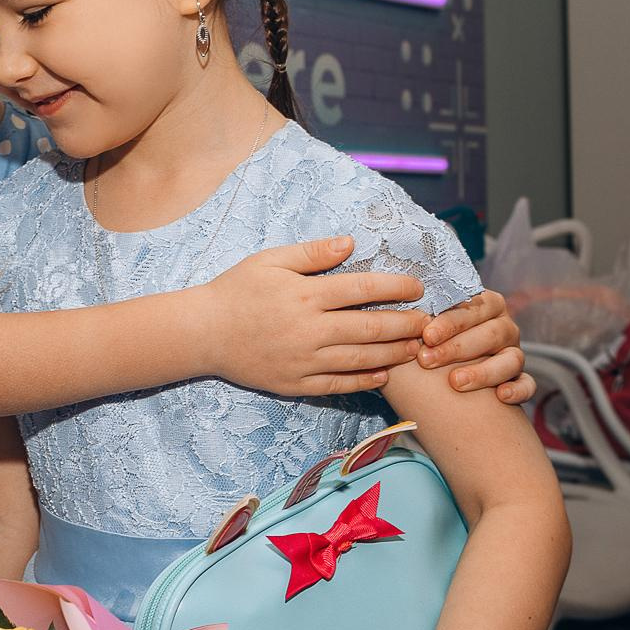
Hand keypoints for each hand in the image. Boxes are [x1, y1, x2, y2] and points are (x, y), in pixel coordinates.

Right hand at [203, 239, 431, 396]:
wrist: (201, 333)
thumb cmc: (235, 291)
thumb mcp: (269, 260)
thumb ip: (312, 252)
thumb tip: (351, 243)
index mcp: (305, 295)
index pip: (363, 288)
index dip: (397, 287)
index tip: (417, 287)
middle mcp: (309, 329)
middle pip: (371, 327)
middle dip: (406, 324)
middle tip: (428, 321)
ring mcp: (303, 360)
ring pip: (361, 358)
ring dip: (394, 353)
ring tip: (416, 348)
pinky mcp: (294, 383)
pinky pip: (338, 385)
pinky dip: (364, 381)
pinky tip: (383, 375)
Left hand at [417, 291, 533, 403]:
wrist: (435, 380)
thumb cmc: (426, 343)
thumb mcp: (422, 328)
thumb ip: (419, 318)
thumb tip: (401, 313)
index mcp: (484, 305)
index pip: (474, 307)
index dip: (451, 321)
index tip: (426, 336)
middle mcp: (503, 327)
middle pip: (491, 333)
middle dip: (457, 347)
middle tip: (427, 360)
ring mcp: (513, 353)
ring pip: (511, 359)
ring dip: (483, 371)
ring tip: (455, 382)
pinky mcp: (520, 379)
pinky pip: (527, 384)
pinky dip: (517, 390)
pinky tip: (500, 396)